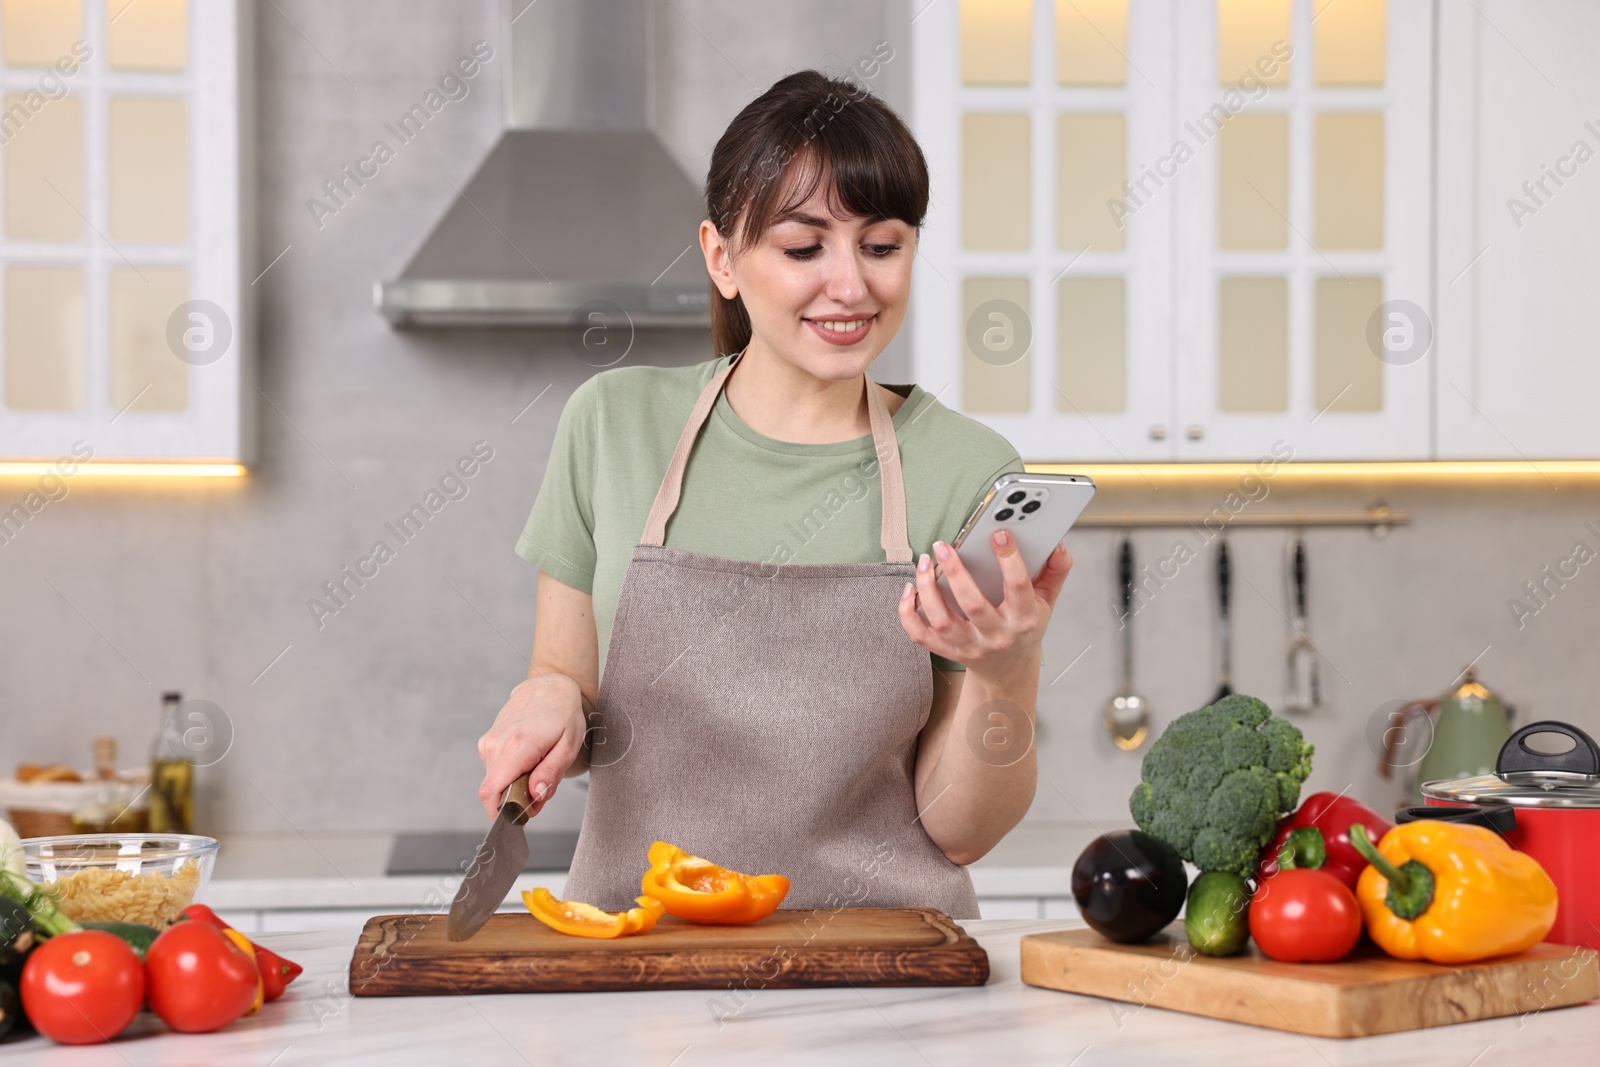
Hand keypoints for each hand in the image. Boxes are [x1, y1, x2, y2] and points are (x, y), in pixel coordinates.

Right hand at [475, 672, 587, 818]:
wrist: (548, 686)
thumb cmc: (563, 715)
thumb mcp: (568, 746)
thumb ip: (551, 774)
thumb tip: (535, 796)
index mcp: (516, 746)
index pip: (491, 793)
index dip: (502, 812)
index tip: (522, 815)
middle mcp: (495, 745)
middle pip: (495, 792)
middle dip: (517, 800)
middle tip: (543, 788)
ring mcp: (488, 743)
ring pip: (496, 783)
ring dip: (516, 785)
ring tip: (539, 767)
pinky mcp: (487, 743)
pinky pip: (495, 771)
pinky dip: (512, 774)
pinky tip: (529, 760)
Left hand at [897, 531, 1072, 679]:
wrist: (1010, 670)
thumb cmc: (1026, 627)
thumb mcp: (1047, 601)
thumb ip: (1055, 571)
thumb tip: (1058, 544)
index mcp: (1024, 619)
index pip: (1019, 588)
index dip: (1010, 559)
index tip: (998, 533)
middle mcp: (996, 635)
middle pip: (973, 605)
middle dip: (956, 573)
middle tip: (944, 545)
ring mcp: (970, 645)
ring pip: (942, 620)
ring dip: (928, 589)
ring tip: (925, 562)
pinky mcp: (949, 651)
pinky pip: (921, 636)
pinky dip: (909, 614)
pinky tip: (910, 590)